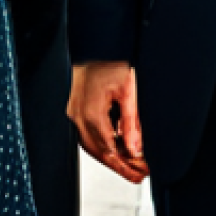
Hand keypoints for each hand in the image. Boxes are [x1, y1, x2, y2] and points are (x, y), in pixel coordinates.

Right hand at [68, 61, 148, 183]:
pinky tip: (117, 144)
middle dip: (119, 166)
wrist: (96, 42)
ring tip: (130, 163)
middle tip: (138, 174)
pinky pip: (87, 132)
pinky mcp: (75, 106)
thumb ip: (131, 121)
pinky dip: (102, 142)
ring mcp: (74, 111)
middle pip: (98, 151)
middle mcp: (78, 114)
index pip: (109, 150)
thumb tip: (135, 148)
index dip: (125, 165)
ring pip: (91, 144)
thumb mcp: (128, 90)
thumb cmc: (110, 59)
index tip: (140, 173)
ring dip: (110, 156)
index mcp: (91, 112)